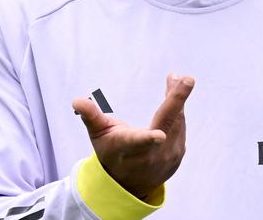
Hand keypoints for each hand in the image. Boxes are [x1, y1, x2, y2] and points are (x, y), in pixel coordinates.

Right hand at [72, 74, 194, 199]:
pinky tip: (177, 93)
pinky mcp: (179, 154)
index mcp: (128, 148)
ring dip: (178, 98)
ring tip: (179, 78)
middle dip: (177, 99)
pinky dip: (180, 109)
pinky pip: (181, 125)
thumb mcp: (98, 135)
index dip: (148, 139)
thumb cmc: (111, 152)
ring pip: (178, 120)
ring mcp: (168, 157)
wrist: (130, 184)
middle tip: (186, 78)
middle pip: (167, 123)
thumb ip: (91, 116)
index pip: (137, 143)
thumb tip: (76, 101)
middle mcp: (151, 155)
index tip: (159, 136)